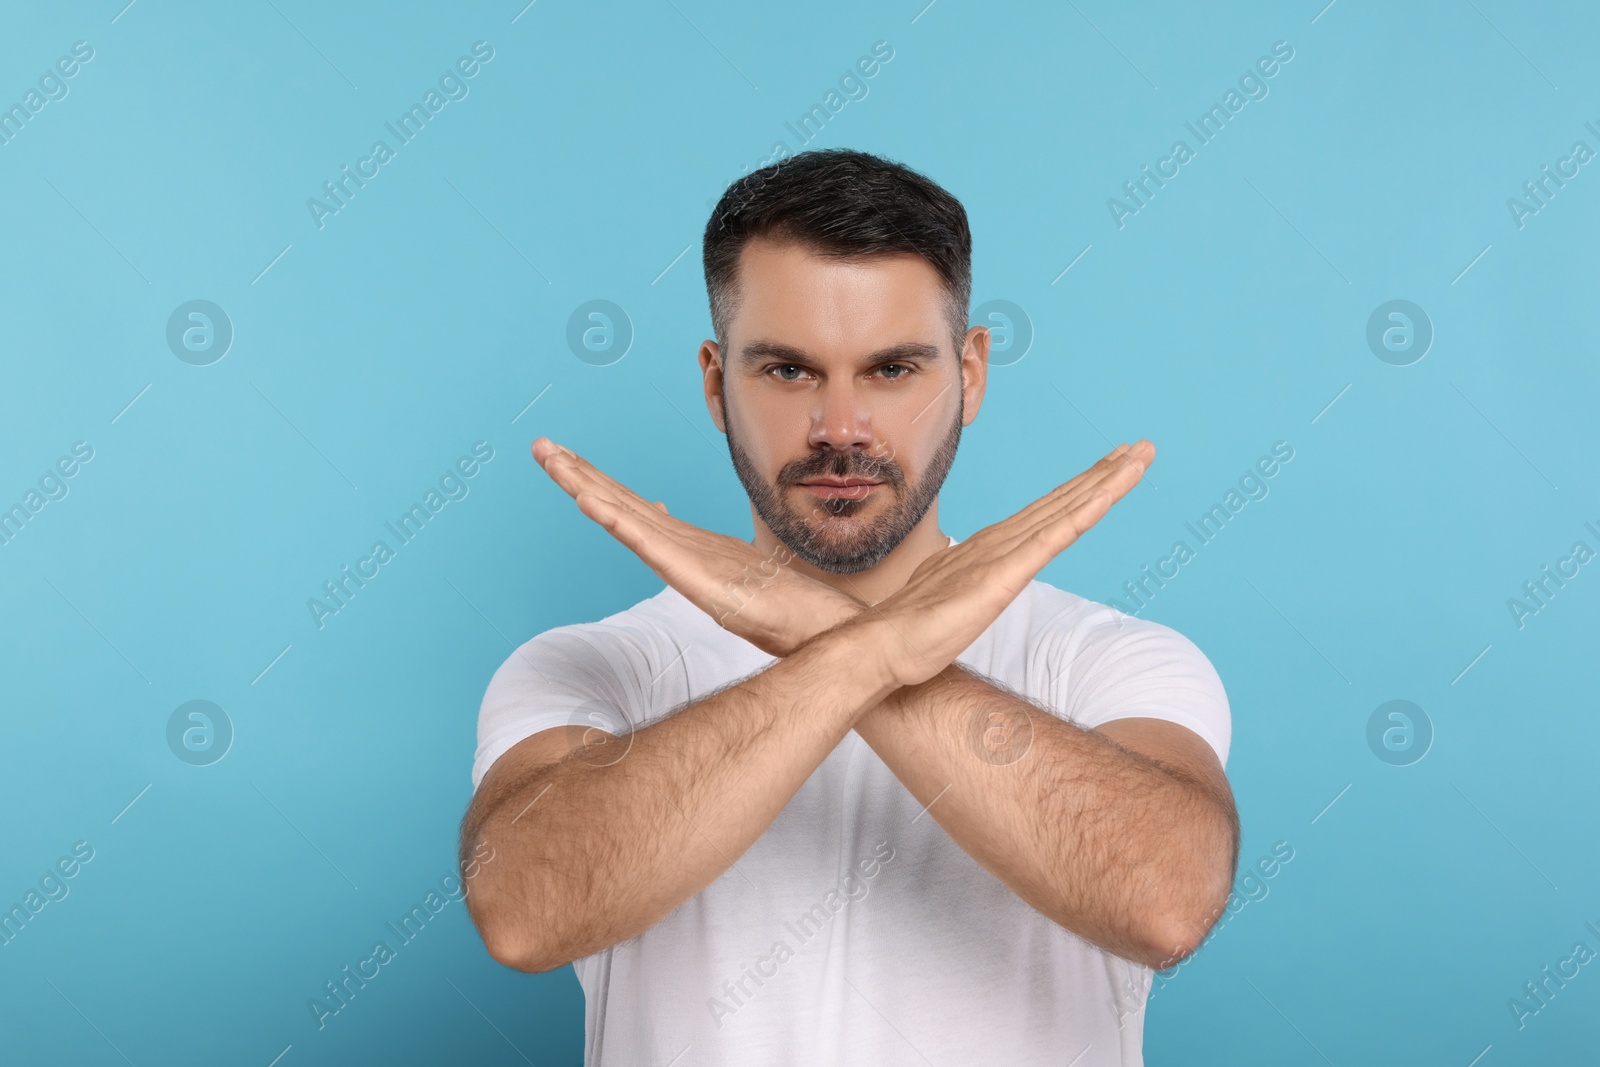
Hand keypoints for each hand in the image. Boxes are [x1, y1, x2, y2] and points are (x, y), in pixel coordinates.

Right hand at [531, 438, 860, 656]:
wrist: (815, 631)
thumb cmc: (780, 603)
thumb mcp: (729, 558)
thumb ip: (690, 538)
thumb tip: (659, 510)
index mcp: (683, 544)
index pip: (630, 505)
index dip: (594, 480)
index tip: (563, 456)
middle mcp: (678, 551)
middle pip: (618, 505)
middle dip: (577, 476)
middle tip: (539, 447)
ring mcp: (684, 563)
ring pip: (626, 517)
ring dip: (587, 488)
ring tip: (553, 461)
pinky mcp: (696, 577)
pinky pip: (651, 543)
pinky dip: (618, 521)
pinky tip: (591, 501)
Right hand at [842, 441, 1154, 689]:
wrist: (881, 646)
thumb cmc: (908, 632)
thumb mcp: (948, 602)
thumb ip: (964, 587)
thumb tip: (966, 585)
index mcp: (989, 549)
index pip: (1045, 514)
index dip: (1080, 489)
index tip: (1109, 468)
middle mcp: (999, 543)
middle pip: (1062, 501)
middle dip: (1104, 473)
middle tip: (1141, 447)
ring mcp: (1002, 556)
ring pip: (1066, 511)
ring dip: (1106, 482)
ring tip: (1139, 457)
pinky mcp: (1003, 577)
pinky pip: (1053, 539)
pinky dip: (1083, 513)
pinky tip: (1107, 496)